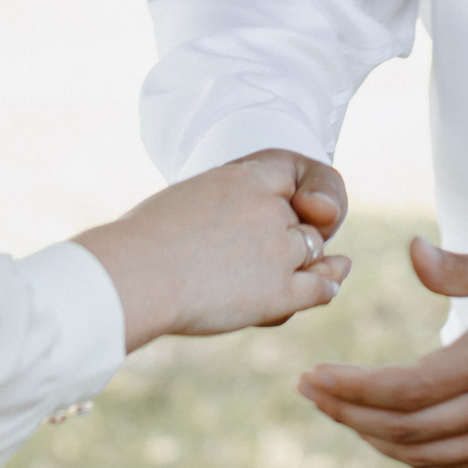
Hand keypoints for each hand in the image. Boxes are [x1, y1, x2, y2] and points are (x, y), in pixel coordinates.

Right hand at [74, 158, 352, 351]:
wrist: (136, 275)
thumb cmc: (142, 243)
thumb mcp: (184, 201)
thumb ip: (216, 207)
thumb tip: (211, 228)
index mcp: (243, 177)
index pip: (288, 176)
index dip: (289, 196)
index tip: (285, 209)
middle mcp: (269, 208)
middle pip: (299, 219)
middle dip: (290, 235)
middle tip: (262, 256)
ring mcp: (278, 249)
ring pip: (311, 252)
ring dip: (305, 264)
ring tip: (294, 274)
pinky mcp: (280, 291)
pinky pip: (320, 288)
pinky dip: (328, 286)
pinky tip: (331, 286)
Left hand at [297, 237, 467, 467]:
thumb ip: (458, 269)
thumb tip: (412, 251)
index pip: (407, 390)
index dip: (354, 389)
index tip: (316, 375)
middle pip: (406, 429)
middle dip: (348, 413)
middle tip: (310, 391)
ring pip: (426, 455)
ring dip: (374, 438)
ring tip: (339, 411)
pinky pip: (455, 465)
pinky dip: (413, 454)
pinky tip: (389, 434)